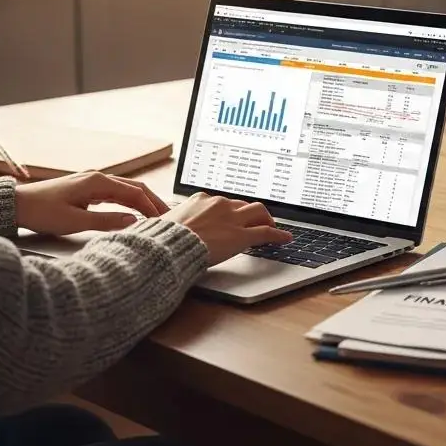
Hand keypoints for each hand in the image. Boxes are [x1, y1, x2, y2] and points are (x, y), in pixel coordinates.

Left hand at [14, 172, 168, 235]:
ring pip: (125, 189)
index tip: (165, 219)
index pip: (135, 192)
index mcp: (97, 182)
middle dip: (152, 201)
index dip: (152, 206)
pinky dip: (128, 201)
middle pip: (134, 187)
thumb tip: (133, 221)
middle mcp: (97, 177)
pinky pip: (114, 193)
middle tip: (168, 216)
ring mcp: (91, 182)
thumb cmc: (42, 212)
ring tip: (155, 215)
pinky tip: (132, 211)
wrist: (17, 205)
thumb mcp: (75, 221)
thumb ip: (107, 221)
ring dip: (141, 201)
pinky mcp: (85, 189)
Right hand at [162, 193, 291, 265]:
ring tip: (271, 226)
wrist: (170, 246)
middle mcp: (219, 204)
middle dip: (249, 213)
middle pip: (242, 204)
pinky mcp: (242, 235)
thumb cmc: (162, 238)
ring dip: (266, 218)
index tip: (230, 216)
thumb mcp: (163, 223)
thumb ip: (171, 222)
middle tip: (254, 221)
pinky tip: (285, 238)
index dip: (229, 211)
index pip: (221, 202)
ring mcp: (232, 219)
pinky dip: (278, 235)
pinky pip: (266, 232)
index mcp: (200, 199)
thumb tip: (160, 226)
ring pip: (258, 212)